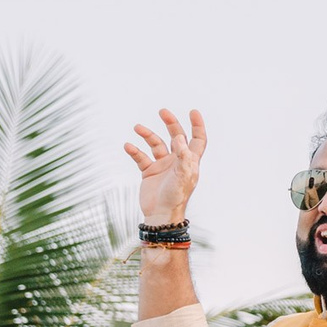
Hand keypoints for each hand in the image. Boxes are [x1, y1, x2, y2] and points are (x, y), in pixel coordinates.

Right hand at [125, 108, 207, 228]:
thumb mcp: (183, 175)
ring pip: (156, 145)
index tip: (193, 111)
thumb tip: (179, 137)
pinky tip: (128, 146)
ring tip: (137, 127)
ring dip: (147, 135)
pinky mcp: (149, 172)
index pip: (197, 139)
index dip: (197, 126)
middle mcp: (177, 161)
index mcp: (189, 161)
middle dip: (171, 123)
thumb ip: (182, 156)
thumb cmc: (176, 197)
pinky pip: (141, 157)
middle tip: (163, 111)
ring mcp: (163, 166)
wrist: (160, 214)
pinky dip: (135, 151)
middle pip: (176, 137)